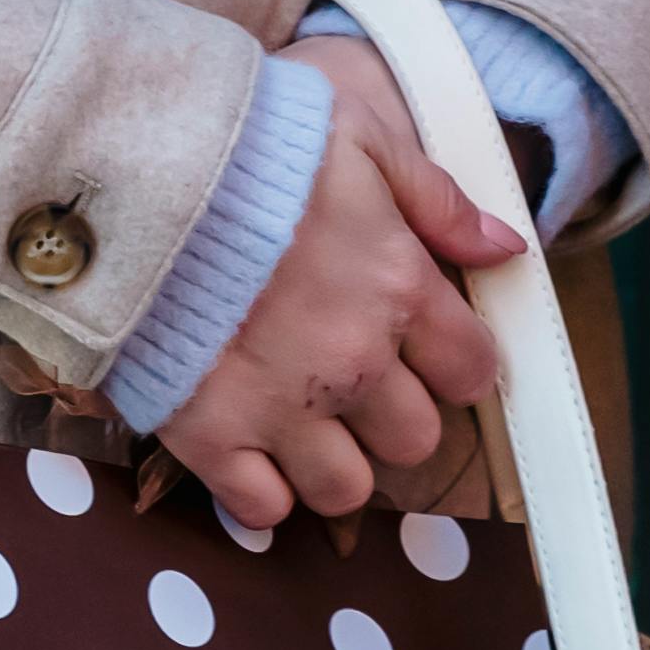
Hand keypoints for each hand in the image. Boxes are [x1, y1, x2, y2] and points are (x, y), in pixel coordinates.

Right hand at [159, 31, 520, 530]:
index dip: (455, 364)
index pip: (472, 369)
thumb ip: (438, 200)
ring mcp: (283, 408)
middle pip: (415, 440)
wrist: (143, 174)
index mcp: (401, 288)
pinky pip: (263, 509)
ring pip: (348, 489)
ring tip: (303, 422)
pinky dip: (262, 491)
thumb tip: (506, 248)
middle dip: (393, 415)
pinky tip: (250, 451)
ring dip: (335, 463)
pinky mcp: (212, 437)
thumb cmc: (257, 144)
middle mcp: (355, 363)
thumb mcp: (364, 140)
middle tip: (355, 380)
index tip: (427, 351)